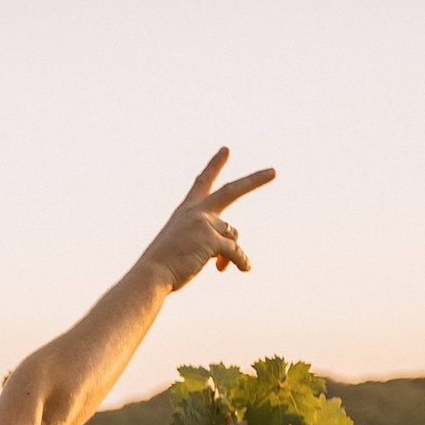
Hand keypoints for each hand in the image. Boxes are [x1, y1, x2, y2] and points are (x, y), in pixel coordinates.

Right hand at [137, 148, 275, 291]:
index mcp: (185, 210)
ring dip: (232, 253)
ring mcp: (203, 223)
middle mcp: (195, 212)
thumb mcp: (182, 245)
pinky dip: (241, 262)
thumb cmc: (164, 265)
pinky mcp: (211, 239)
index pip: (202, 182)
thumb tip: (230, 251)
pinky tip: (243, 270)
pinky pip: (235, 251)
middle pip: (230, 191)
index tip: (225, 150)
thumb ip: (206, 240)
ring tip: (221, 268)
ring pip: (232, 233)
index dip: (214, 165)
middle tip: (273, 171)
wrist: (150, 275)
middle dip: (253, 180)